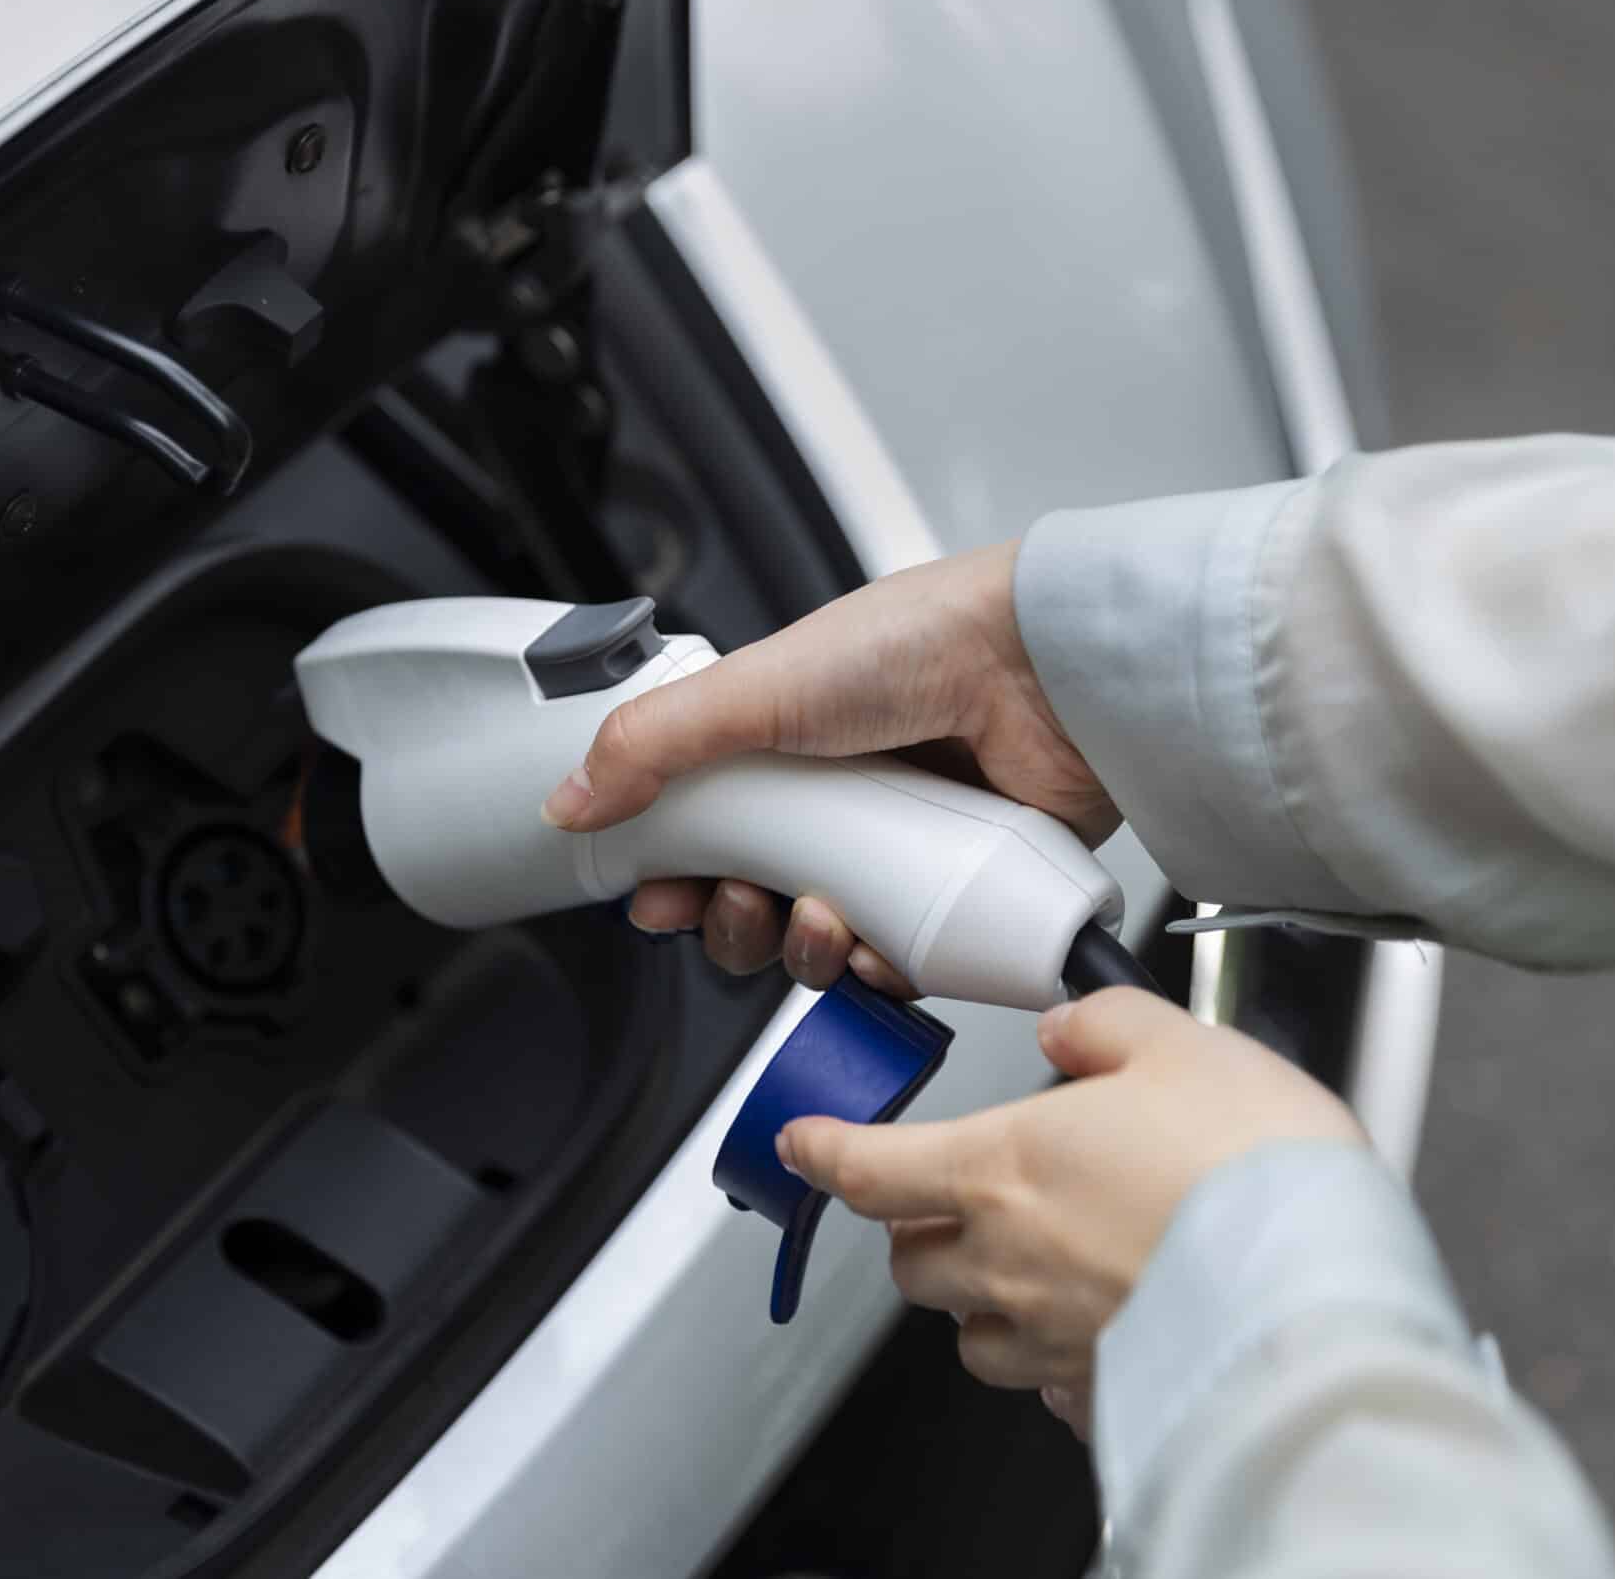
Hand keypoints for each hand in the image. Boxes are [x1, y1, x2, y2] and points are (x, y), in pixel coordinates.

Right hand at [539, 542, 1115, 991]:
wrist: (1047, 670)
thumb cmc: (921, 644)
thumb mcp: (757, 685)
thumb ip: (651, 742)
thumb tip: (568, 800)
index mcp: (784, 743)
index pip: (706, 832)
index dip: (674, 876)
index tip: (659, 899)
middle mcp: (841, 800)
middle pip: (755, 901)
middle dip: (732, 922)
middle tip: (738, 903)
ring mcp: (901, 850)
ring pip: (822, 943)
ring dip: (800, 948)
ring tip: (818, 914)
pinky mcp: (959, 893)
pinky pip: (900, 965)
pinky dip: (879, 969)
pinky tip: (876, 945)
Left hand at [779, 988, 1363, 1430]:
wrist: (1322, 1286)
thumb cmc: (1254, 1166)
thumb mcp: (1181, 1043)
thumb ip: (1106, 1027)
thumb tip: (1070, 1027)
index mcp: (1003, 1166)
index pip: (870, 1169)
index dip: (824, 1154)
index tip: (804, 1145)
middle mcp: (1009, 1262)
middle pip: (911, 1262)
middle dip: (917, 1231)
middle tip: (951, 1202)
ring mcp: (1052, 1337)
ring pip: (971, 1334)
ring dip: (980, 1302)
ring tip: (1030, 1270)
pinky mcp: (1105, 1394)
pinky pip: (1050, 1387)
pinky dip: (1056, 1359)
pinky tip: (1101, 1327)